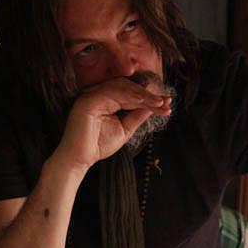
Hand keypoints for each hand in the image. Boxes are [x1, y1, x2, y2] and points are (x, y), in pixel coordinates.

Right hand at [53, 77, 170, 171]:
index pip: (130, 93)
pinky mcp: (88, 101)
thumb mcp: (125, 129)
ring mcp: (91, 95)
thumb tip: (154, 106)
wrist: (81, 159)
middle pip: (128, 88)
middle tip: (165, 102)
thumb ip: (137, 116)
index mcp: (105, 99)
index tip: (167, 103)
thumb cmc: (99, 145)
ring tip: (158, 103)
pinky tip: (144, 102)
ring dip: (143, 95)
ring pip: (122, 88)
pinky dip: (130, 96)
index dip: (149, 97)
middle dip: (148, 95)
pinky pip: (112, 93)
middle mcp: (97, 93)